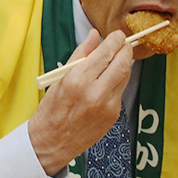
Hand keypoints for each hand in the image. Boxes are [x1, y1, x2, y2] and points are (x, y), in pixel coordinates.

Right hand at [28, 29, 133, 174]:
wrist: (51, 142)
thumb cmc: (52, 109)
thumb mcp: (60, 78)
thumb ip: (80, 54)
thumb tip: (94, 35)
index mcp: (78, 80)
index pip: (106, 53)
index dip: (115, 40)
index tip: (117, 35)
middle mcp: (96, 93)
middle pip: (123, 63)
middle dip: (125, 49)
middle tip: (122, 43)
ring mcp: (107, 106)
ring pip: (125, 77)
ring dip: (123, 64)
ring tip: (115, 60)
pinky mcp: (113, 116)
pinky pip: (120, 92)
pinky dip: (117, 82)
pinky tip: (107, 81)